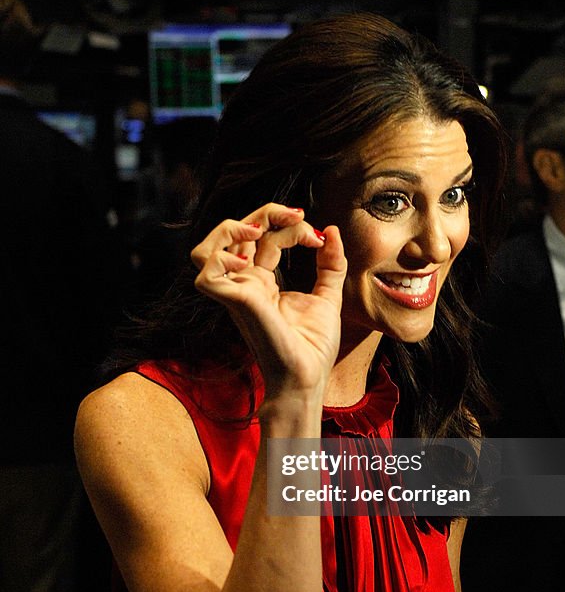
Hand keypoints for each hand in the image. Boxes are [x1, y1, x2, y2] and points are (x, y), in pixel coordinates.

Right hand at [191, 204, 346, 398]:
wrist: (308, 378)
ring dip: (230, 228)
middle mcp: (244, 284)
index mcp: (262, 281)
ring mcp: (237, 293)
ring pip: (204, 250)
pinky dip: (220, 257)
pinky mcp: (236, 303)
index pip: (264, 238)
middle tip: (298, 216)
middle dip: (266, 213)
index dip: (291, 227)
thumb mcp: (328, 296)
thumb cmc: (312, 347)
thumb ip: (330, 264)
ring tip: (261, 228)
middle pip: (236, 233)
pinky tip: (250, 258)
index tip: (319, 238)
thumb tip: (332, 230)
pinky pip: (206, 275)